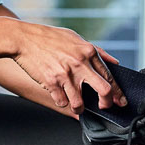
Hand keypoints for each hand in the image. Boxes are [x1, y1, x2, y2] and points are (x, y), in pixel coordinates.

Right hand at [11, 20, 125, 113]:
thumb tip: (114, 62)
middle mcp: (80, 63)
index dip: (118, 93)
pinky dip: (62, 102)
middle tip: (103, 107)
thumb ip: (96, 51)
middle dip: (106, 104)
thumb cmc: (49, 37)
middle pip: (104, 91)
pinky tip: (60, 96)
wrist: (24, 38)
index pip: (110, 76)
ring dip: (79, 108)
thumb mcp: (76, 38)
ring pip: (80, 103)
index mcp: (88, 51)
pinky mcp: (51, 82)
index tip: (119, 101)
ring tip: (77, 105)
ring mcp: (65, 74)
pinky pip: (62, 102)